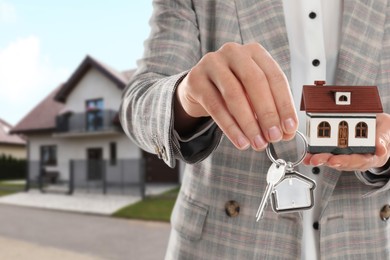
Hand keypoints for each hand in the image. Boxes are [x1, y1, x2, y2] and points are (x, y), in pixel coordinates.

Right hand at [174, 42, 297, 150]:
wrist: (200, 87)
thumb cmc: (233, 89)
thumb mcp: (254, 95)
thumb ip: (271, 110)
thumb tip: (286, 133)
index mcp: (255, 52)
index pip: (275, 77)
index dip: (284, 104)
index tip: (289, 128)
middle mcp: (234, 52)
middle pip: (255, 82)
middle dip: (267, 113)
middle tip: (274, 137)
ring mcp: (212, 63)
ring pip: (234, 94)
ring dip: (248, 123)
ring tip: (257, 143)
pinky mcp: (196, 79)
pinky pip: (215, 106)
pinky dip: (230, 127)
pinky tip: (240, 140)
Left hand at [304, 113, 389, 170]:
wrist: (378, 126)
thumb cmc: (382, 129)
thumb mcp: (386, 129)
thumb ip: (383, 138)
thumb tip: (381, 149)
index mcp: (372, 157)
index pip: (359, 161)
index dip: (346, 161)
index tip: (335, 160)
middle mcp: (358, 159)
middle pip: (342, 163)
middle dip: (328, 161)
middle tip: (316, 160)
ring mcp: (348, 156)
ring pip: (333, 160)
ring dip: (320, 159)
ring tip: (310, 158)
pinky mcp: (339, 152)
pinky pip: (328, 154)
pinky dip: (317, 155)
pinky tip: (308, 156)